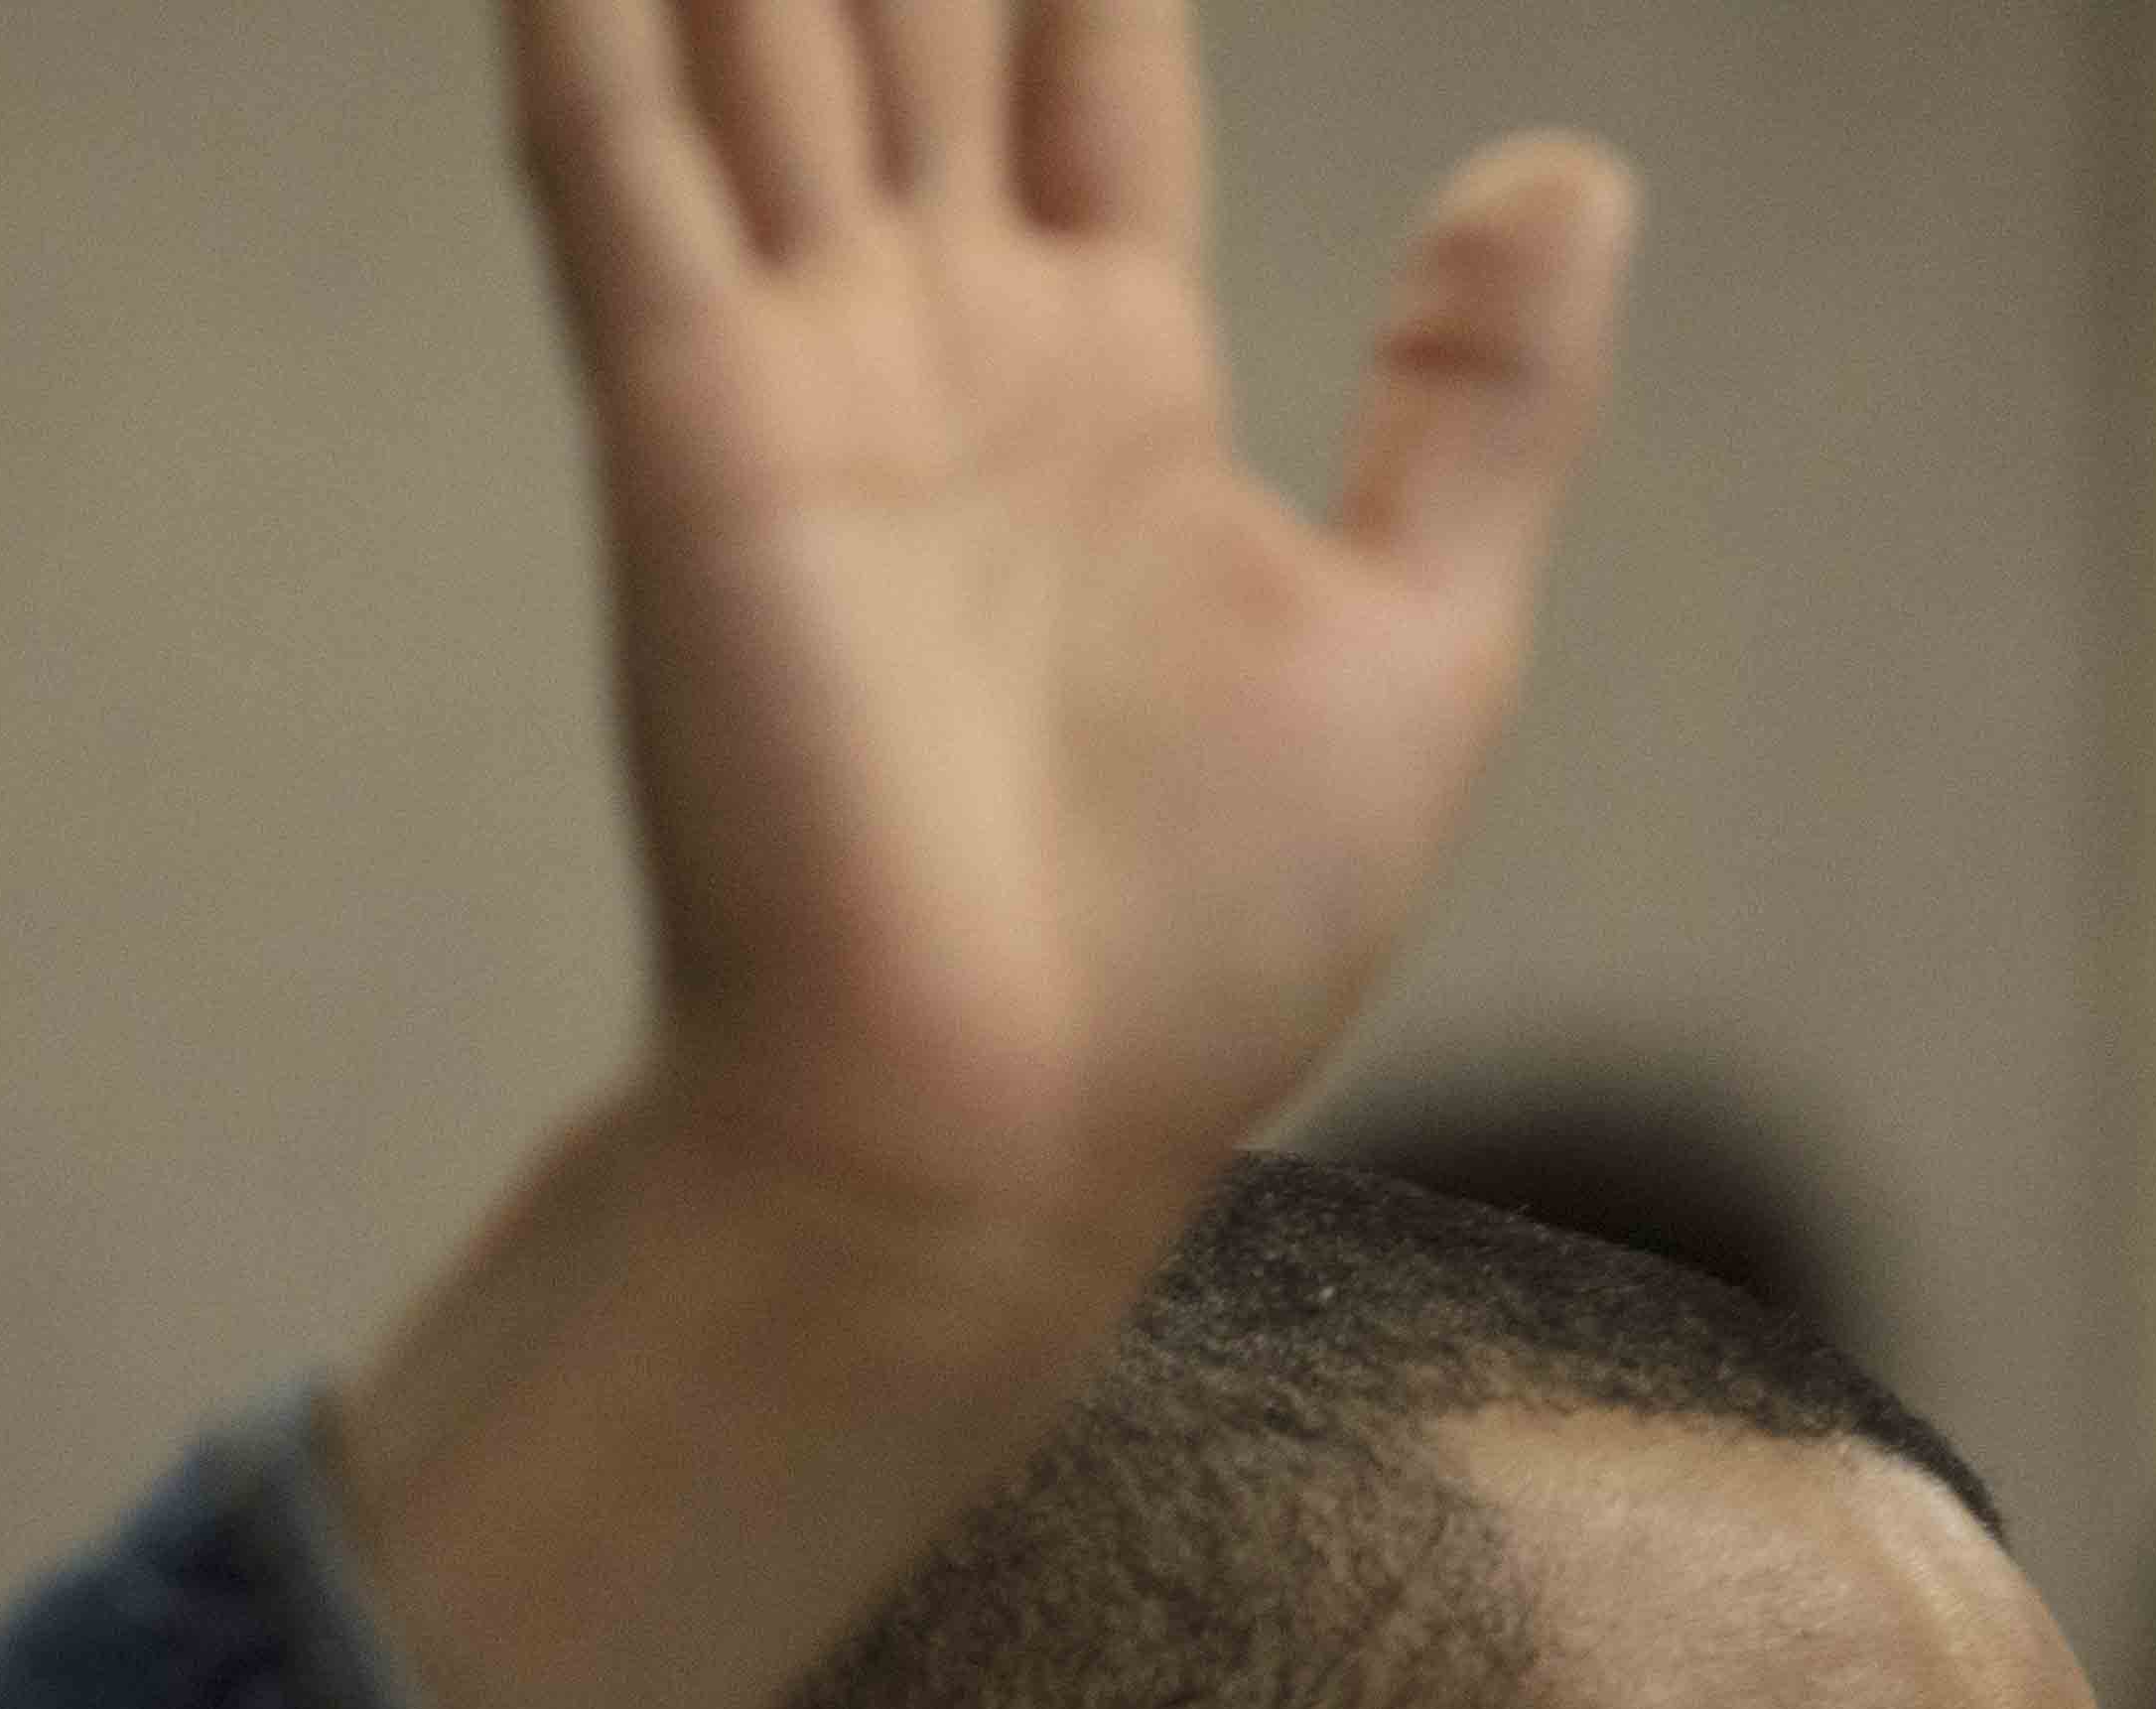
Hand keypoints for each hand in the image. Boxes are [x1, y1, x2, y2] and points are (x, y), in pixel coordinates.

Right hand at [343, 0, 1630, 1708]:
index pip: (1083, 44)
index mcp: (1107, 375)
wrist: (986, 1148)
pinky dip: (588, 12)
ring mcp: (803, 373)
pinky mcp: (687, 424)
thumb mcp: (1420, 656)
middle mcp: (939, 345)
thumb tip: (1567, 165)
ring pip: (762, 25)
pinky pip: (614, 154)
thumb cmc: (1194, 966)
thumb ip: (1480, 408)